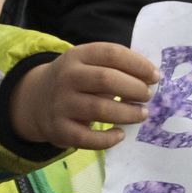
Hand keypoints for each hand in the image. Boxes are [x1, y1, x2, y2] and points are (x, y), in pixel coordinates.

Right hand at [10, 43, 160, 150]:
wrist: (36, 100)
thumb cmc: (76, 81)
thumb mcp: (87, 63)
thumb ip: (114, 66)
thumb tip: (151, 78)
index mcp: (77, 56)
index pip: (112, 54)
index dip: (138, 64)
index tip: (155, 76)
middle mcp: (67, 77)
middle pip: (107, 79)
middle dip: (135, 88)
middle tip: (148, 96)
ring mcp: (61, 104)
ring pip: (100, 109)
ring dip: (128, 113)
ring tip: (142, 114)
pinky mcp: (59, 129)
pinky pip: (87, 138)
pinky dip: (108, 138)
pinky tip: (120, 134)